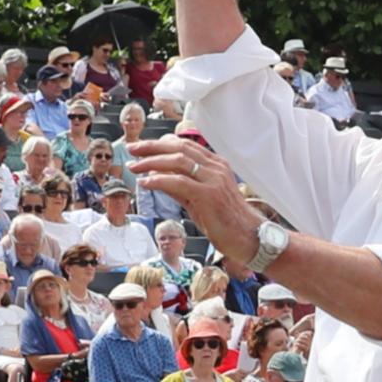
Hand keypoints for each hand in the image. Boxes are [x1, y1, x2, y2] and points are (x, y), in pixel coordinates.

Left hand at [128, 136, 263, 263]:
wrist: (249, 237)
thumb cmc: (226, 221)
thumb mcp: (199, 200)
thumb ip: (180, 187)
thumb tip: (157, 177)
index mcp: (216, 165)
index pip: (184, 146)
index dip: (160, 144)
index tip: (142, 148)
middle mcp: (216, 167)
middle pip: (179, 148)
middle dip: (152, 147)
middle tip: (132, 149)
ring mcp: (214, 179)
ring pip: (178, 161)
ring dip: (151, 161)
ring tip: (134, 166)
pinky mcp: (209, 195)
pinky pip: (180, 182)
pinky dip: (160, 180)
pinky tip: (145, 183)